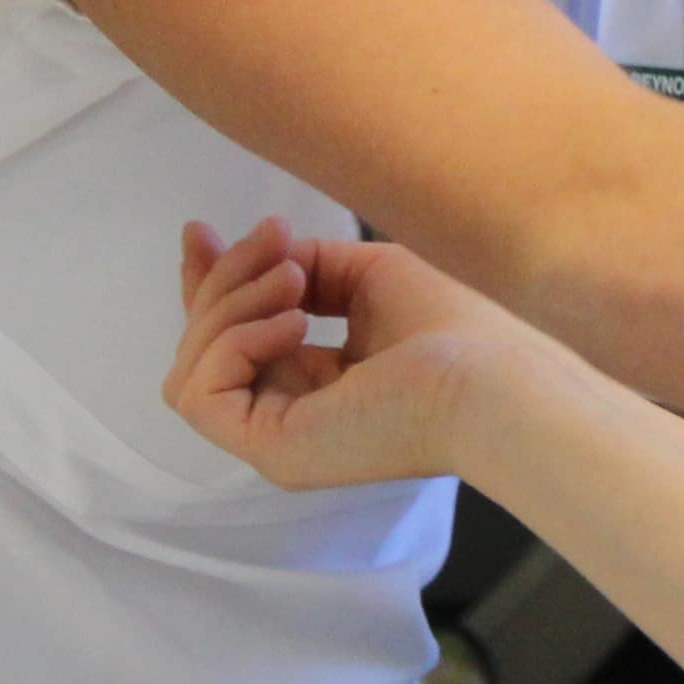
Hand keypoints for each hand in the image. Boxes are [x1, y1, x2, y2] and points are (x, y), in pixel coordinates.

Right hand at [161, 220, 556, 491]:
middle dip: (219, 281)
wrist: (489, 377)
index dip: (210, 285)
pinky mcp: (272, 451)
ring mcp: (278, 441)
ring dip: (231, 305)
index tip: (201, 231)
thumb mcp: (365, 276)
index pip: (233, 341)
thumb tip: (256, 252)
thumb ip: (306, 268)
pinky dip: (234, 342)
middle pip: (205, 349)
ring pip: (194, 368)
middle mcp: (292, 417)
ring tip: (295, 282)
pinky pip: (202, 394)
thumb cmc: (454, 328)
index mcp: (320, 386)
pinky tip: (294, 322)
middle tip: (272, 240)